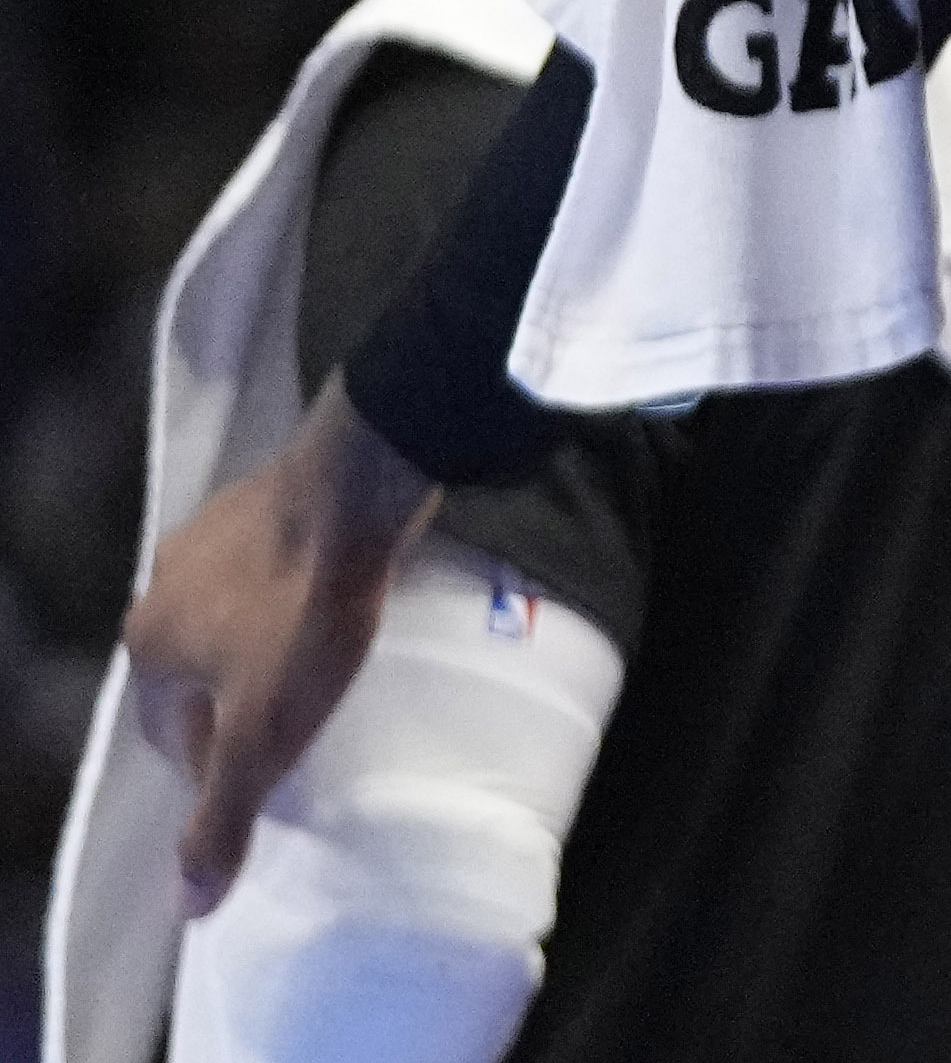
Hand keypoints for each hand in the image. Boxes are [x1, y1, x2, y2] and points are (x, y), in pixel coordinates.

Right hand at [126, 385, 436, 910]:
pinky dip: (292, 595)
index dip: (222, 768)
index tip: (274, 778)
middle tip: (303, 725)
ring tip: (323, 668)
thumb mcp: (263, 735)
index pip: (174, 736)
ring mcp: (210, 534)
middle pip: (200, 676)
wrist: (362, 484)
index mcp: (147, 646)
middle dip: (241, 706)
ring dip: (266, 648)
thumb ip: (222, 819)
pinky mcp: (264, 497)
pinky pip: (271, 570)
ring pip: (234, 619)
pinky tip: (334, 604)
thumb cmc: (304, 615)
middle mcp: (161, 586)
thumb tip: (187, 907)